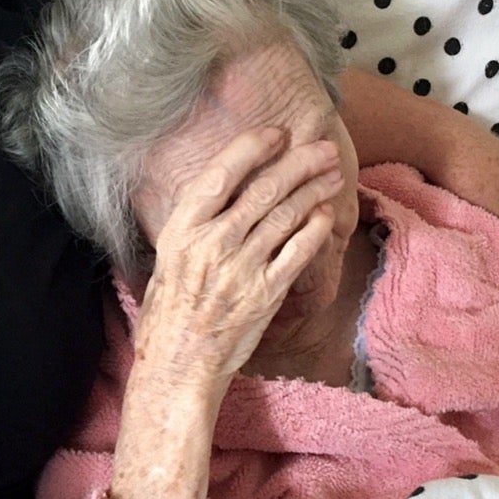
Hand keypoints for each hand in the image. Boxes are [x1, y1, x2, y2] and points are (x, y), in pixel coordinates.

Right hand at [133, 127, 342, 393]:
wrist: (178, 365)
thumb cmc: (169, 314)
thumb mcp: (166, 260)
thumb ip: (194, 227)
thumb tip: (221, 192)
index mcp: (181, 231)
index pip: (220, 175)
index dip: (251, 148)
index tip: (275, 133)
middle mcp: (212, 245)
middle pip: (264, 190)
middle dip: (299, 163)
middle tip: (322, 147)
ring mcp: (241, 269)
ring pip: (286, 216)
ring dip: (313, 189)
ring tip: (331, 174)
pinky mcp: (265, 294)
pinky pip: (298, 252)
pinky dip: (315, 229)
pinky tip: (326, 214)